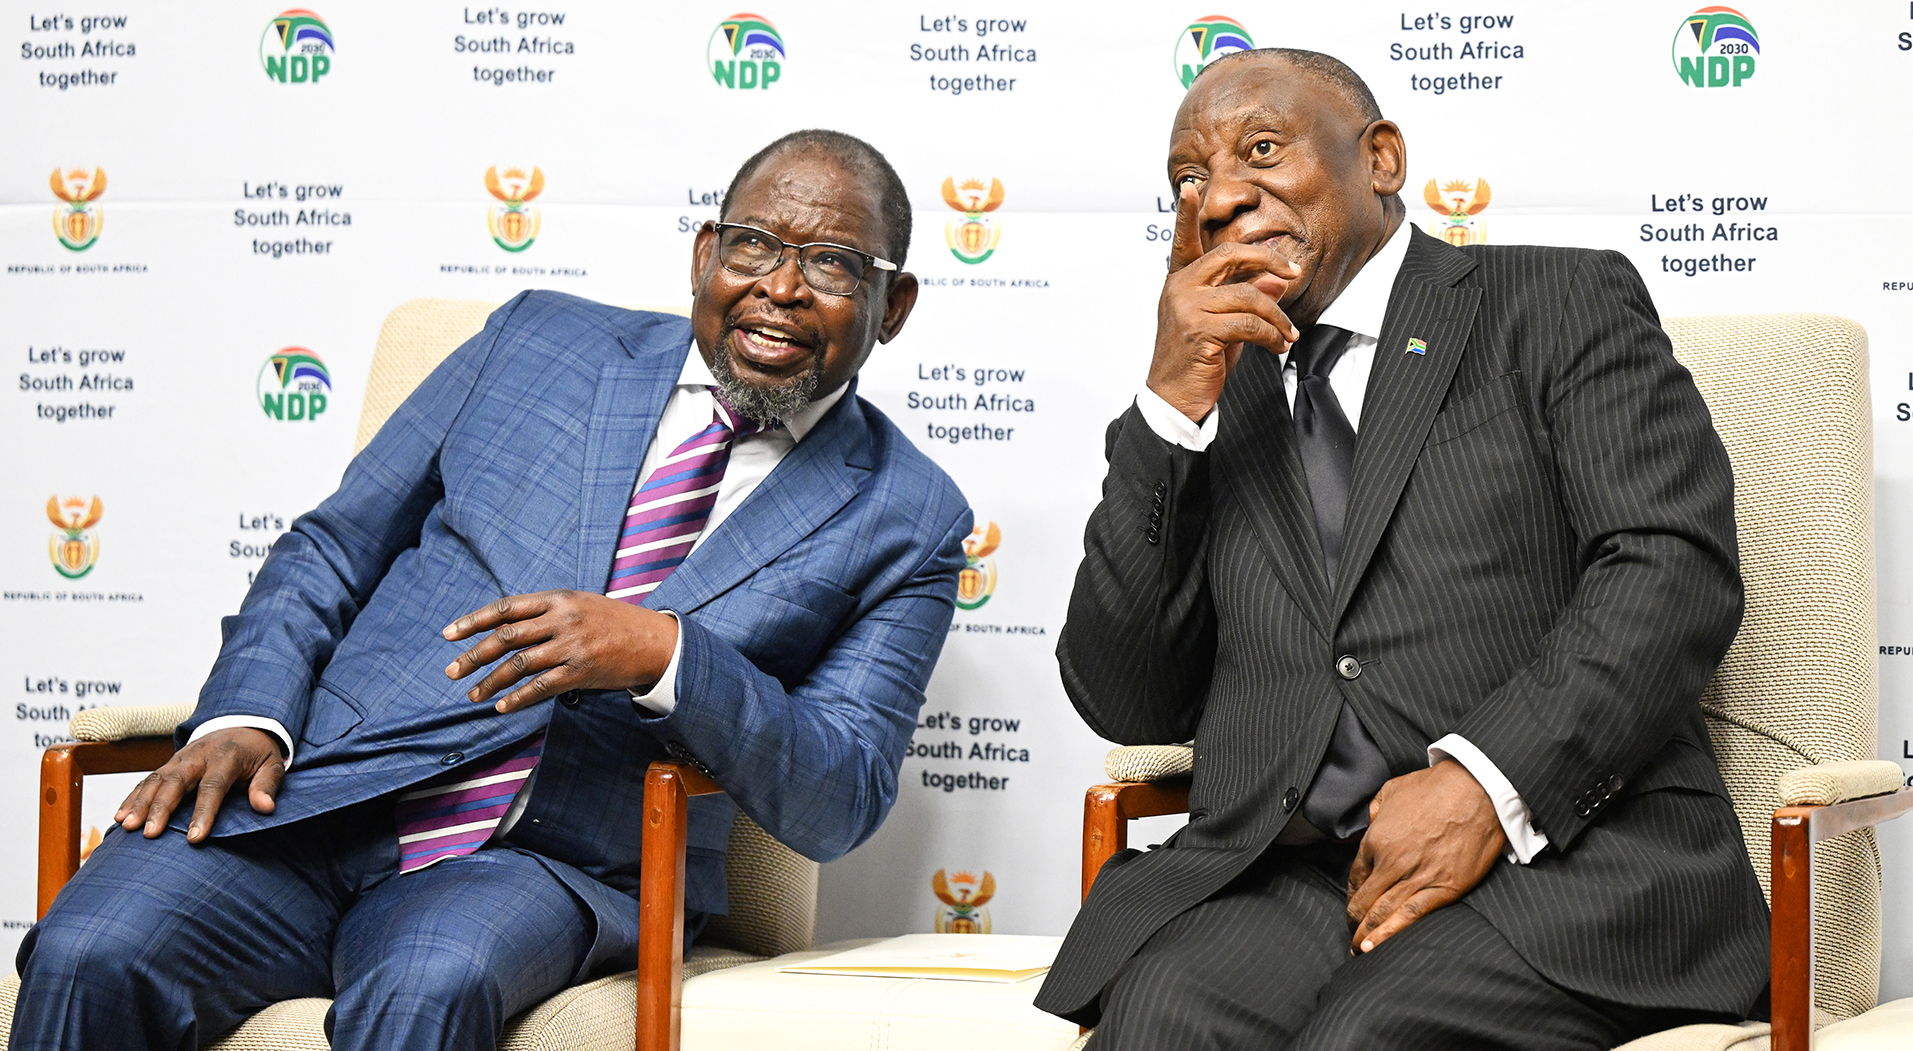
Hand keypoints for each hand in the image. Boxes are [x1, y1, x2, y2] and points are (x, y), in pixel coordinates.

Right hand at [115, 727, 284, 843]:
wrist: (243, 726)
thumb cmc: (258, 754)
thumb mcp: (272, 765)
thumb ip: (268, 786)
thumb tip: (265, 807)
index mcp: (226, 756)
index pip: (213, 786)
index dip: (203, 813)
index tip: (194, 838)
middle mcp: (198, 755)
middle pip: (176, 781)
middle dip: (161, 808)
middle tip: (150, 834)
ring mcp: (180, 758)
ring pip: (155, 779)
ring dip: (140, 803)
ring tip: (127, 827)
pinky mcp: (169, 764)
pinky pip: (146, 779)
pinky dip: (132, 797)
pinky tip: (120, 817)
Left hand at [443, 590, 679, 712]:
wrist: (655, 641)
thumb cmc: (614, 623)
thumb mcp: (580, 605)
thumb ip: (546, 612)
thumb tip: (504, 628)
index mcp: (558, 598)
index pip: (506, 608)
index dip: (474, 621)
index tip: (449, 634)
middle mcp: (562, 619)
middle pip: (506, 637)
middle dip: (473, 655)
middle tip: (451, 671)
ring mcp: (572, 645)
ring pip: (519, 664)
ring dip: (491, 681)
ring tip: (473, 694)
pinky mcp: (582, 671)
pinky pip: (541, 686)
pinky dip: (518, 698)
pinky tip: (502, 706)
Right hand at [1147, 182, 1301, 422]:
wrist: (1174, 399)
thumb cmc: (1198, 362)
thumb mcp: (1227, 324)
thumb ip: (1247, 297)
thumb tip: (1277, 278)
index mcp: (1180, 282)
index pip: (1185, 241)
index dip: (1187, 214)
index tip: (1189, 187)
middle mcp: (1179, 288)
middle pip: (1230, 254)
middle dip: (1268, 258)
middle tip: (1293, 270)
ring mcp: (1187, 307)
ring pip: (1249, 295)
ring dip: (1278, 316)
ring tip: (1288, 335)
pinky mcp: (1199, 330)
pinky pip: (1249, 323)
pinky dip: (1272, 336)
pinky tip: (1278, 346)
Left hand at [1345, 759, 1506, 953]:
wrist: (1477, 790)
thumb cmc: (1436, 787)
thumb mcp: (1392, 790)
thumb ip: (1375, 810)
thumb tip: (1370, 823)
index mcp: (1376, 839)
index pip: (1355, 876)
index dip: (1352, 895)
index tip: (1352, 905)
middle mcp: (1392, 862)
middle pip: (1364, 900)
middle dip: (1354, 921)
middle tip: (1351, 934)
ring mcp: (1418, 877)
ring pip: (1382, 913)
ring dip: (1367, 934)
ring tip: (1359, 949)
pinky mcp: (1444, 888)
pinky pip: (1411, 916)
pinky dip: (1391, 934)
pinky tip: (1377, 946)